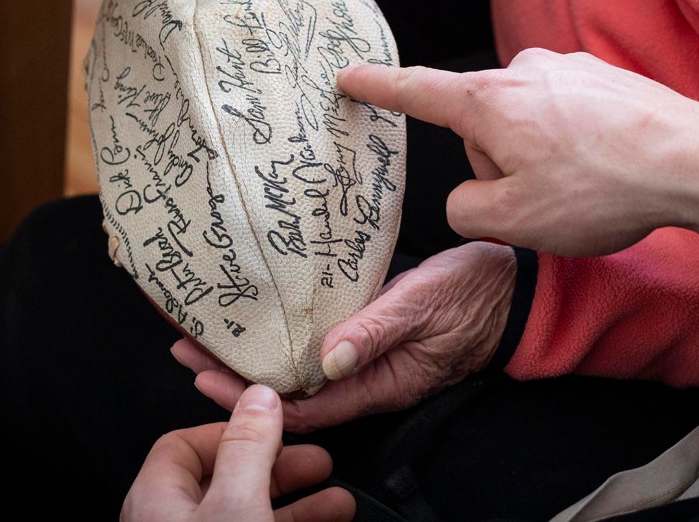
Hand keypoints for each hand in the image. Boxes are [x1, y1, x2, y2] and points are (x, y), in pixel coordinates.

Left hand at [121, 384, 354, 521]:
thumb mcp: (234, 505)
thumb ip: (247, 447)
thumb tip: (258, 398)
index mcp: (156, 499)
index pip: (184, 443)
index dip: (232, 428)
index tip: (273, 425)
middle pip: (227, 477)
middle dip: (281, 466)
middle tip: (318, 459)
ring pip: (250, 510)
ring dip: (299, 501)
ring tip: (338, 498)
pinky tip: (328, 518)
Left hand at [172, 241, 516, 432]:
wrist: (512, 290)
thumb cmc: (474, 295)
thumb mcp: (423, 304)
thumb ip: (376, 331)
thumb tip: (327, 358)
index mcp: (377, 382)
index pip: (300, 408)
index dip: (246, 399)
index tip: (203, 375)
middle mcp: (366, 379)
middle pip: (288, 396)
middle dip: (233, 379)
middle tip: (186, 350)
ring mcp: (368, 361)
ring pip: (298, 376)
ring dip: (252, 360)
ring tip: (208, 339)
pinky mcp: (369, 338)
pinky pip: (317, 352)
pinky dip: (282, 342)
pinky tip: (260, 326)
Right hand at [337, 49, 698, 283]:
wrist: (697, 162)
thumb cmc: (601, 189)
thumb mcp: (511, 221)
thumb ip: (465, 209)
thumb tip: (472, 194)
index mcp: (487, 102)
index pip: (415, 90)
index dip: (376, 86)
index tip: (348, 74)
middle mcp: (522, 71)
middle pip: (481, 126)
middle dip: (498, 166)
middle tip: (543, 199)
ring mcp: (566, 69)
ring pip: (525, 125)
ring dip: (539, 158)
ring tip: (584, 186)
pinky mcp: (603, 77)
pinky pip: (565, 117)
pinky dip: (574, 146)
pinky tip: (606, 169)